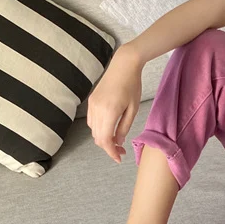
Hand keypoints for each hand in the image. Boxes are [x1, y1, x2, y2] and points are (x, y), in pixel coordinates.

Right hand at [86, 45, 142, 162]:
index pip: (106, 140)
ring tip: (117, 141)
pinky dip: (99, 129)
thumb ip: (124, 127)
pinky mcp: (91, 101)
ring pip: (94, 131)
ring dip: (104, 139)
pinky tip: (110, 129)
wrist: (123, 65)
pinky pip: (92, 121)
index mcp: (109, 112)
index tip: (119, 158)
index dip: (111, 152)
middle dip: (109, 148)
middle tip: (121, 152)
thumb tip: (118, 142)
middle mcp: (97, 109)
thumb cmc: (132, 85)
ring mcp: (92, 105)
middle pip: (98, 138)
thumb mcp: (133, 109)